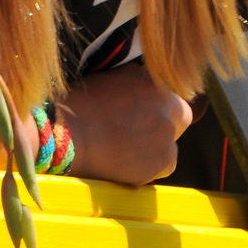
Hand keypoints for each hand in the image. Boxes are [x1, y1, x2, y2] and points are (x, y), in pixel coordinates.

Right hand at [58, 64, 191, 184]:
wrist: (68, 134)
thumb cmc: (78, 106)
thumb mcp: (109, 79)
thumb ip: (133, 83)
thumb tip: (139, 92)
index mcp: (151, 79)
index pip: (167, 94)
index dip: (156, 106)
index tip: (143, 116)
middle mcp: (165, 102)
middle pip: (180, 115)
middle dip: (166, 124)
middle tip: (142, 135)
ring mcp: (167, 131)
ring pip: (170, 143)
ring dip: (155, 148)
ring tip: (126, 153)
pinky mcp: (165, 158)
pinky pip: (164, 165)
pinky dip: (150, 168)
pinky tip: (126, 165)